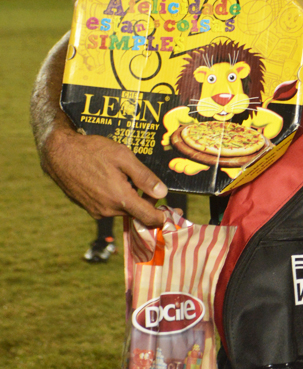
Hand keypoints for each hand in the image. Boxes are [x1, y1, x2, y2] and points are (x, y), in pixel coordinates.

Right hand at [42, 126, 167, 225]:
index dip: (164, 217)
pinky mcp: (89, 208)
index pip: (149, 218)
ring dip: (131, 198)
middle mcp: (108, 210)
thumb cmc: (91, 151)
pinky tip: (113, 179)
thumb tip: (163, 193)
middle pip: (138, 212)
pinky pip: (111, 207)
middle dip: (147, 200)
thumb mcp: (123, 156)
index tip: (176, 212)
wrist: (59, 153)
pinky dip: (118, 198)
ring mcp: (97, 211)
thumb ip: (144, 176)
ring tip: (126, 175)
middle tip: (148, 182)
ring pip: (124, 209)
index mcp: (120, 198)